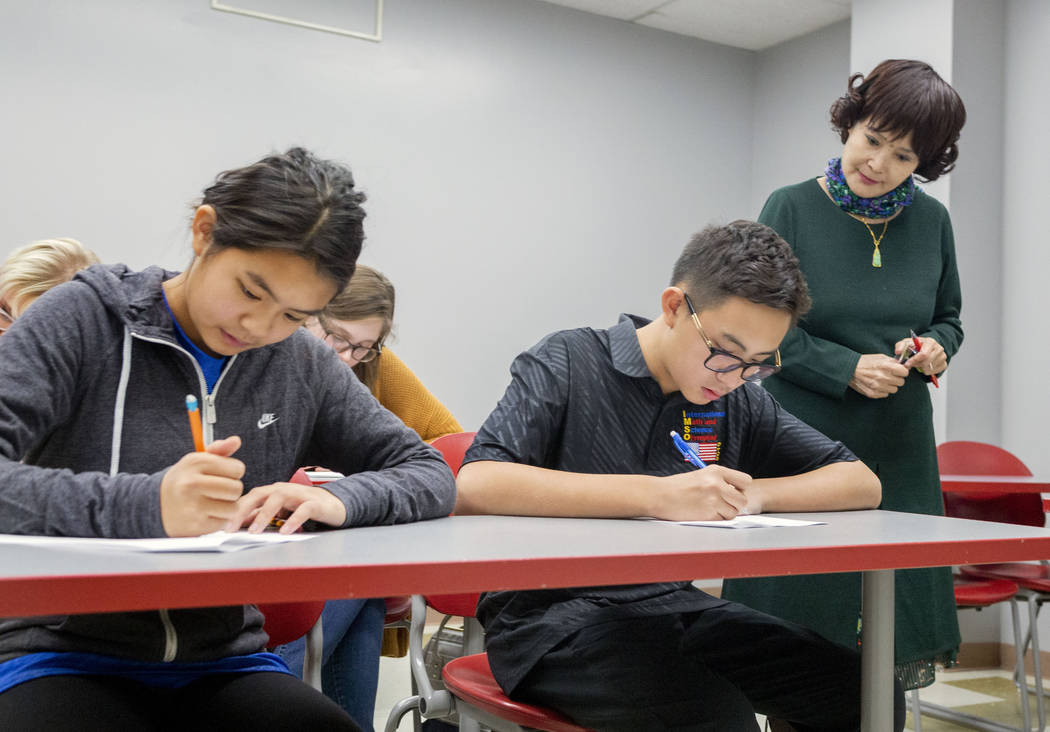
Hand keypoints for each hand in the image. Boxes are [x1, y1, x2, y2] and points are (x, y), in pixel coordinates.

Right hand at [160, 435, 244, 536]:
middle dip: (231, 491)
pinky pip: (223, 523)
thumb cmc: (182, 481)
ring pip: (233, 508)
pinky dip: (218, 520)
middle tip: (218, 491)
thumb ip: (219, 451)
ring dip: (227, 508)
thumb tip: (236, 441)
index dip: (233, 473)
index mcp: (195, 463)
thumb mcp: (196, 462)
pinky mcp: (195, 525)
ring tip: (212, 503)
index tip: (222, 476)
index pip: (237, 469)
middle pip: (236, 488)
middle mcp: (192, 483)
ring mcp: (193, 506)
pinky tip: (206, 515)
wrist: (154, 505)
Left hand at [225, 481, 347, 533]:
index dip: (232, 509)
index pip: (248, 498)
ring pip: (278, 499)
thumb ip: (260, 516)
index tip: (218, 525)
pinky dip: (293, 520)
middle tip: (229, 527)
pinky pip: (303, 510)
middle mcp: (283, 490)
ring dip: (264, 515)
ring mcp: (299, 495)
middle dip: (242, 510)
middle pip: (259, 494)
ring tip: (254, 531)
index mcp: (272, 492)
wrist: (333, 504)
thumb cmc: (303, 507)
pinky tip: (285, 531)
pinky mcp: (315, 503)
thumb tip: (237, 524)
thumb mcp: (279, 512)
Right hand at [653, 466, 753, 520]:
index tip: (734, 491)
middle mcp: (717, 484)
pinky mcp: (708, 514)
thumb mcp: (701, 475)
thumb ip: (719, 481)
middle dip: (735, 504)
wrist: (659, 495)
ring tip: (712, 508)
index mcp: (716, 471)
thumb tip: (736, 492)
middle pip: (742, 500)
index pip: (745, 481)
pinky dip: (716, 519)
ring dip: (726, 513)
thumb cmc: (677, 486)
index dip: (741, 488)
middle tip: (723, 503)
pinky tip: (704, 513)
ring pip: (734, 512)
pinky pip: (722, 520)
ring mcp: (713, 500)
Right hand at [849, 354, 908, 398]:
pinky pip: (885, 394)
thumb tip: (904, 365)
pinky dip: (883, 390)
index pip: (905, 372)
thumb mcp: (879, 357)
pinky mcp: (873, 394)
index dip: (902, 371)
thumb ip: (892, 361)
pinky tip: (877, 385)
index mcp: (885, 366)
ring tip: (883, 381)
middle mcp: (883, 377)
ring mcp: (878, 386)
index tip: (898, 371)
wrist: (849, 369)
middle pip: (901, 382)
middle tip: (890, 376)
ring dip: (890, 385)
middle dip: (896, 379)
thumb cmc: (864, 362)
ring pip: (894, 389)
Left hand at [894, 335, 945, 376]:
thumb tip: (898, 351)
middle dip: (916, 365)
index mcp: (931, 342)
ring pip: (929, 368)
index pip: (924, 354)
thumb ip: (900, 346)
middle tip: (911, 364)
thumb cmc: (915, 346)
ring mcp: (943, 357)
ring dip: (921, 368)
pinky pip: (933, 372)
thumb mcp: (906, 343)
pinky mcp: (944, 364)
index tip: (907, 364)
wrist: (924, 348)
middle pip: (926, 362)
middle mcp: (939, 349)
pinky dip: (926, 371)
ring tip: (918, 363)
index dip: (914, 361)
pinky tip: (924, 366)